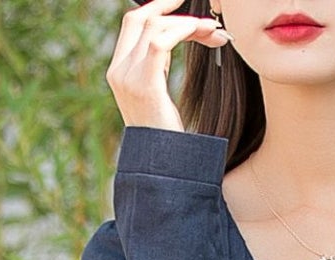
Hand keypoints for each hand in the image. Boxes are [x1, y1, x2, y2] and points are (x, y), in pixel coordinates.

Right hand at [107, 0, 230, 131]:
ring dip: (189, 24)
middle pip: (140, 18)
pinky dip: (185, 32)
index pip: (134, 24)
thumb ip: (158, 65)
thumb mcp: (158, 92)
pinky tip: (206, 36)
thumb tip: (177, 35)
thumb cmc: (166, 136)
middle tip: (203, 14)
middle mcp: (118, 71)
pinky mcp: (144, 85)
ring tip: (215, 33)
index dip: (158, 9)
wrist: (161, 167)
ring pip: (154, 27)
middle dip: (171, 7)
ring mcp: (127, 78)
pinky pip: (162, 43)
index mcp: (119, 70)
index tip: (183, 5)